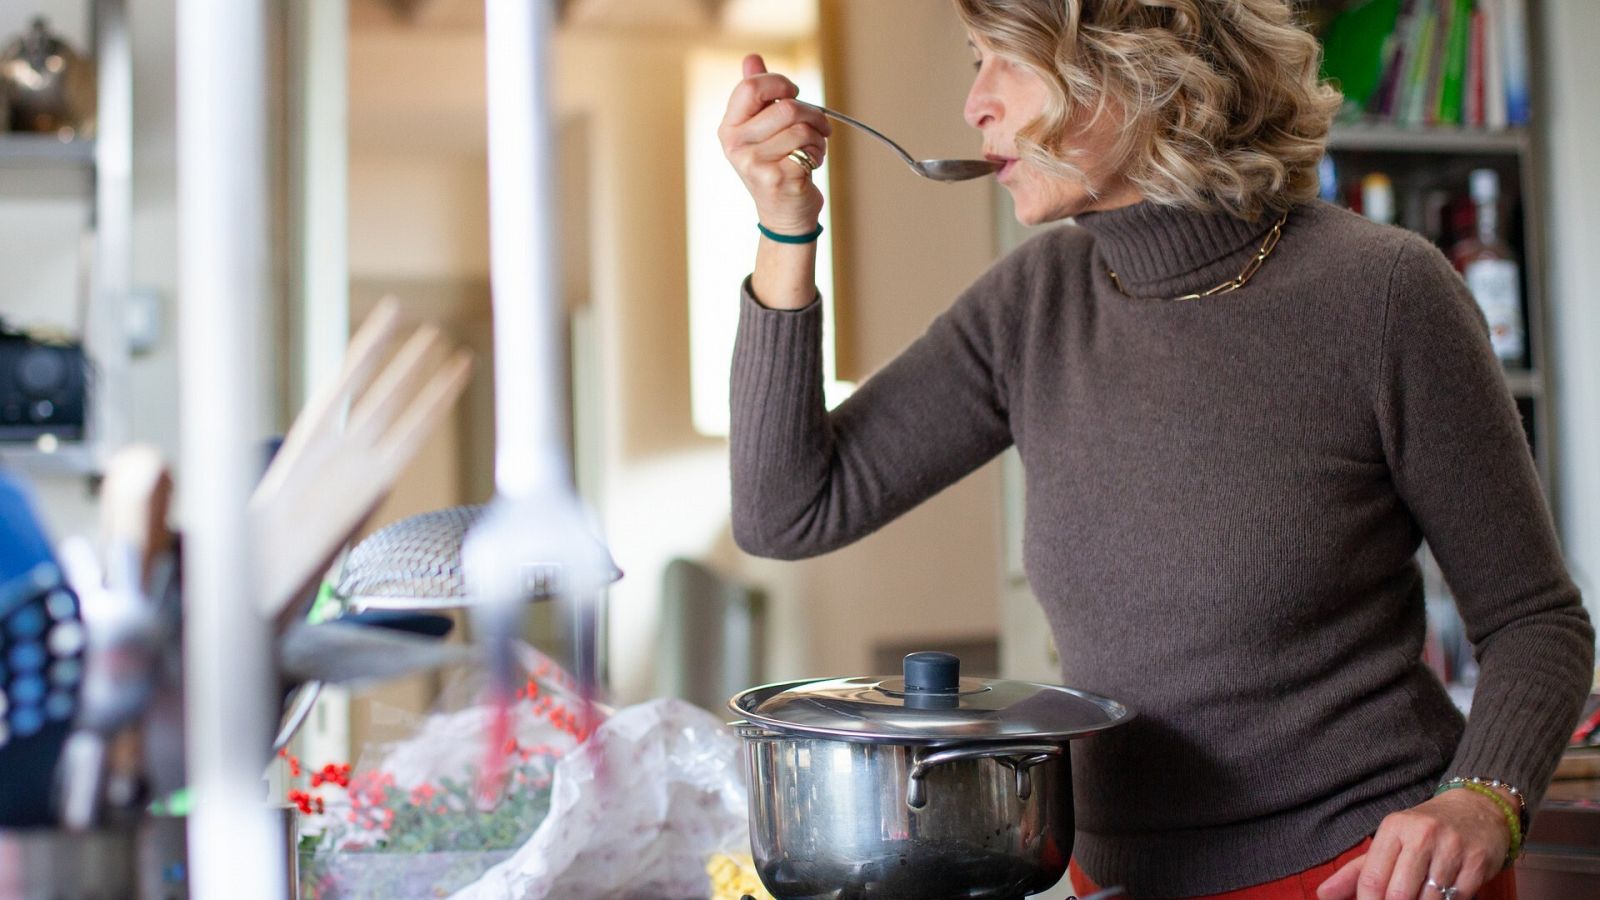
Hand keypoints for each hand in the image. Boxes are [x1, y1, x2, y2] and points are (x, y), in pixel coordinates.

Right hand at [717, 54, 831, 234]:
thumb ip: (756, 94)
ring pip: (802, 128)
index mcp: (729, 128)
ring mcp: (754, 164)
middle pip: (786, 107)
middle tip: (819, 125)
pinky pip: (809, 149)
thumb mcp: (760, 129)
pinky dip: (819, 153)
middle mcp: (736, 145)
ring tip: (812, 148)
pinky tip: (811, 164)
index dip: (780, 83)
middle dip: (813, 113)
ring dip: (818, 136)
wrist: (783, 214)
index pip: (752, 87)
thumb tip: (752, 57)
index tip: (794, 93)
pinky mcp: (777, 178)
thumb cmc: (774, 166)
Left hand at [1316, 789, 1511, 899]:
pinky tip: (1441, 898)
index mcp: (1394, 828)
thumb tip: (1323, 894)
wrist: (1478, 810)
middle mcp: (1422, 835)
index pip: (1371, 879)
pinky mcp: (1478, 864)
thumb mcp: (1389, 842)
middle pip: (1398, 894)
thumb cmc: (1424, 831)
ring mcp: (1452, 849)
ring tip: (1417, 898)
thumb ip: (1356, 871)